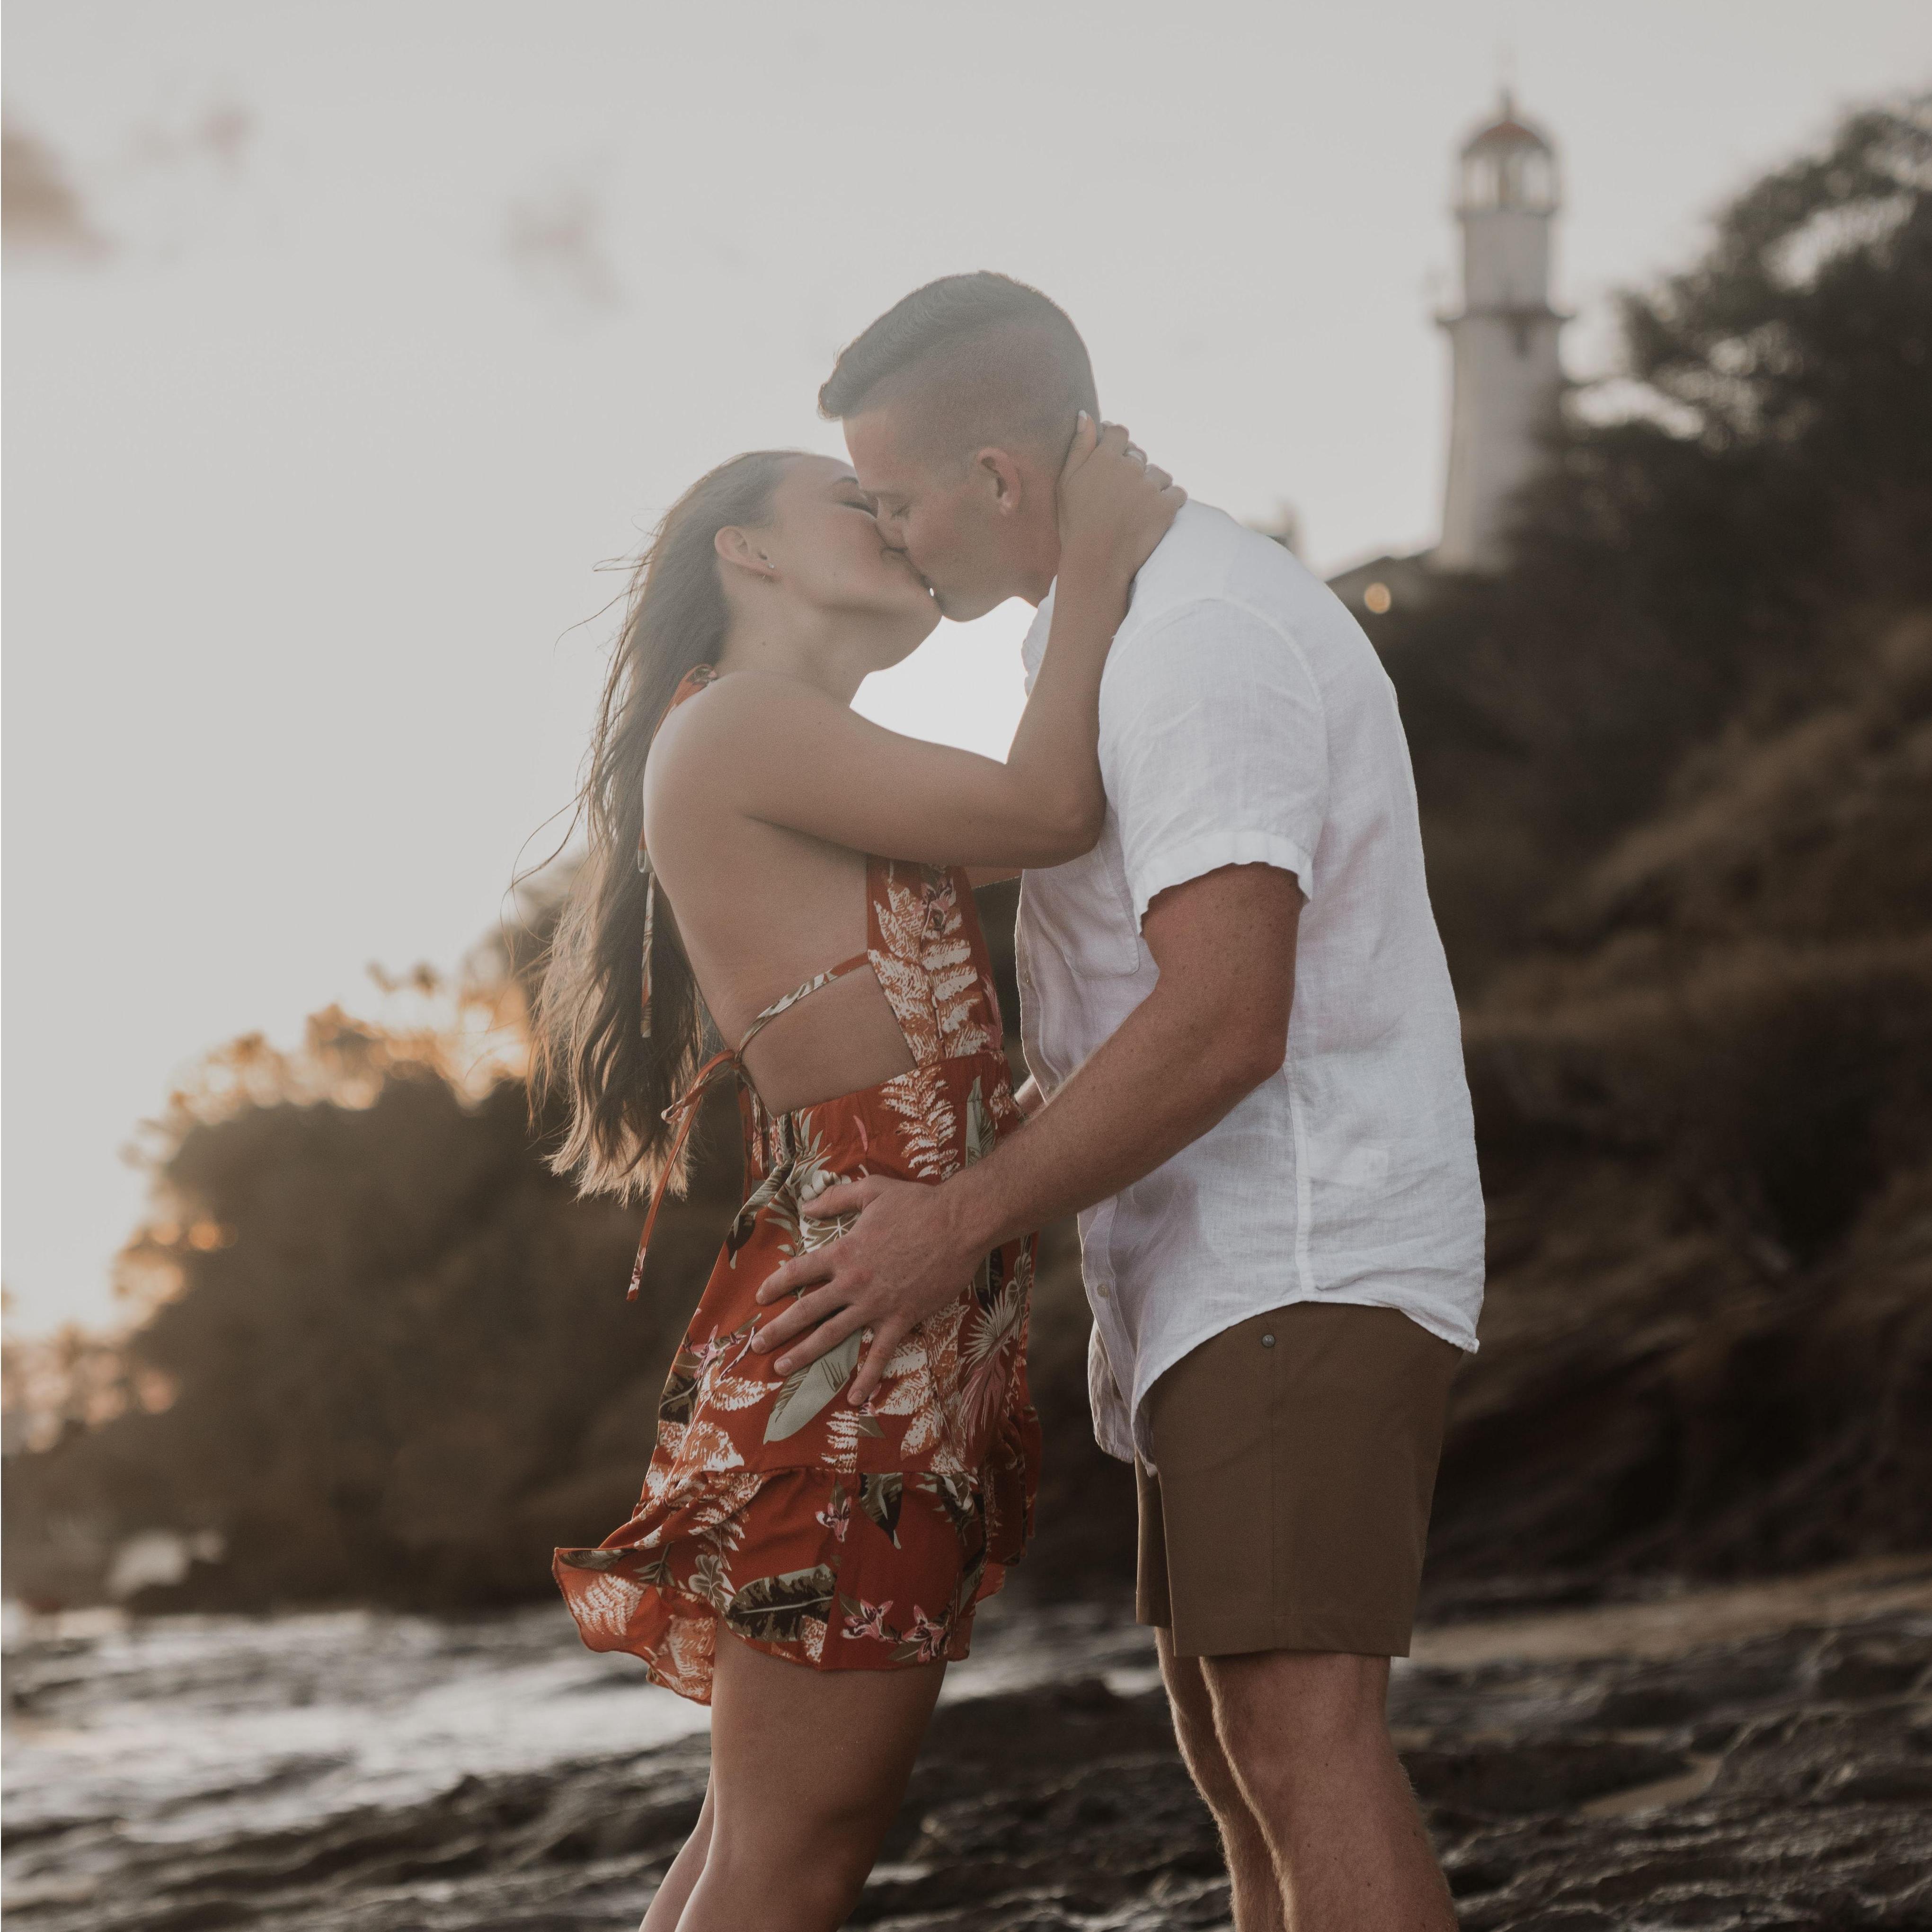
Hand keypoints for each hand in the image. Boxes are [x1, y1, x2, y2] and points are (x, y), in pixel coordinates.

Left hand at [751, 1175, 981, 1406]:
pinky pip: (880, 1354)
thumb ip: (835, 1198)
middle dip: (778, 1329)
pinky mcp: (902, 1319)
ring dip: (805, 1355)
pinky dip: (866, 1378)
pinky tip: (854, 1399)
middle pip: (806, 1310)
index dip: (775, 1284)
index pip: (798, 1271)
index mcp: (844, 1251)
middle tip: (757, 1345)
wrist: (958, 1224)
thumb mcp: (872, 1191)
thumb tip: (806, 1206)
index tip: (760, 1297)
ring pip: (832, 1335)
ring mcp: (876, 1304)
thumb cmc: (917, 1204)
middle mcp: (853, 1282)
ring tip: (782, 1369)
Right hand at [1056, 412, 1184, 588]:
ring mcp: (1150, 486)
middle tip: (1122, 495)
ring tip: (1139, 508)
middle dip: (1132, 469)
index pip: (1119, 432)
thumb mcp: (1066, 483)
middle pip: (1139, 455)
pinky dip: (1171, 501)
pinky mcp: (1167, 507)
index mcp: (1104, 457)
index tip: (1113, 459)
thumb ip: (1079, 446)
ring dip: (1152, 485)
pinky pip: (1177, 493)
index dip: (1117, 444)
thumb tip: (1086, 414)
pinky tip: (1157, 513)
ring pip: (1159, 474)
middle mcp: (1129, 467)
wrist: (1095, 563)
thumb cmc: (1075, 525)